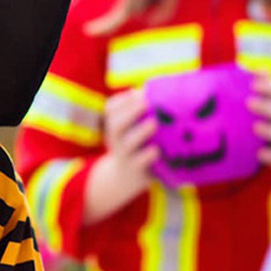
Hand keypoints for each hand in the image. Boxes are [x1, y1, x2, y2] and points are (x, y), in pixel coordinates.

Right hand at [84, 88, 157, 224]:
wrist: (122, 179)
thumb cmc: (135, 145)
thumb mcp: (131, 129)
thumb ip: (142, 112)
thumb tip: (159, 91)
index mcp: (115, 126)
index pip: (111, 109)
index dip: (122, 100)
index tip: (136, 92)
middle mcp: (117, 140)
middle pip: (116, 124)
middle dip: (130, 112)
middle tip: (146, 103)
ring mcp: (125, 156)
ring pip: (128, 143)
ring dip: (140, 132)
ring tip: (153, 123)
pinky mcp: (135, 171)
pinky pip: (139, 163)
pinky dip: (146, 156)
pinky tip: (156, 150)